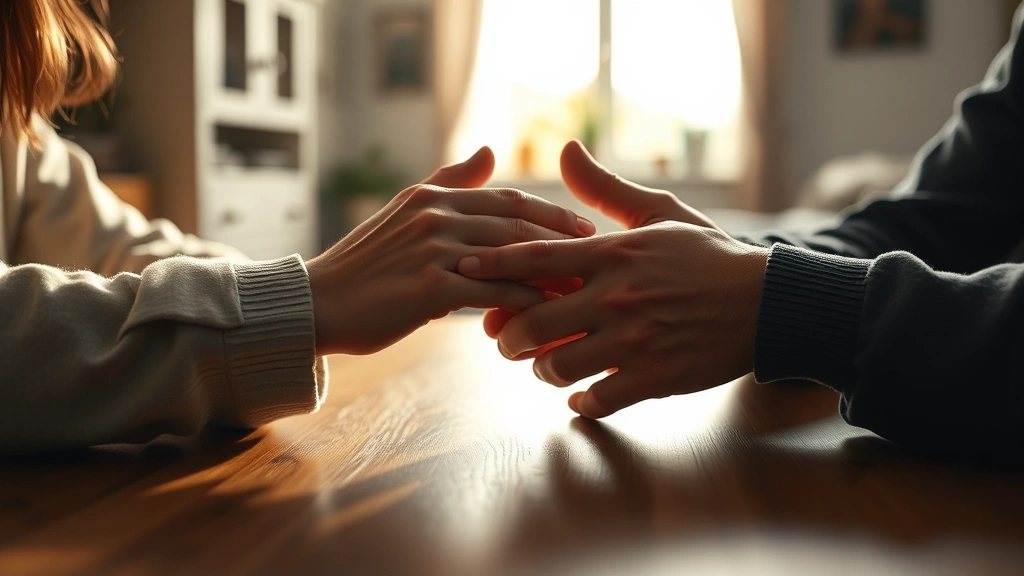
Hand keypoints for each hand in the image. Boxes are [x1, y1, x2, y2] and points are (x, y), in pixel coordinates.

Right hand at [306, 146, 596, 355]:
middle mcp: (436, 215)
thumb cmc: (365, 265)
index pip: (507, 200)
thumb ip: (449, 181)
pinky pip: (492, 294)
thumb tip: (487, 150)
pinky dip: (523, 304)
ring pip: (509, 258)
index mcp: (432, 196)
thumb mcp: (405, 212)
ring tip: (583, 288)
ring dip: (550, 273)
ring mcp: (433, 251)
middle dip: (562, 240)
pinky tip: (545, 316)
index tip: (584, 228)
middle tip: (597, 257)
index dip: (550, 214)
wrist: (318, 303)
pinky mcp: (429, 289)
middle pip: (517, 225)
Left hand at [461, 149, 769, 418]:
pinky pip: (599, 400)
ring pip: (559, 367)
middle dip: (507, 336)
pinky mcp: (655, 378)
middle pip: (534, 323)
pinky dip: (581, 402)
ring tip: (545, 366)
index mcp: (614, 254)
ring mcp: (635, 341)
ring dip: (542, 370)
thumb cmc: (708, 255)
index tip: (464, 268)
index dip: (494, 264)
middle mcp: (618, 297)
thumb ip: (605, 189)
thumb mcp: (660, 213)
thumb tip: (566, 151)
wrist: (766, 303)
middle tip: (503, 339)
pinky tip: (580, 395)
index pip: (536, 258)